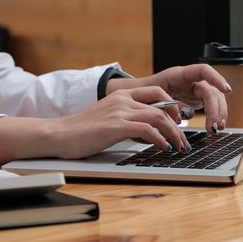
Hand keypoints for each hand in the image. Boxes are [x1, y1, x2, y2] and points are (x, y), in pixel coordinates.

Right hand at [46, 86, 188, 158]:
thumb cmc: (81, 131)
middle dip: (178, 124)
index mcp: (122, 95)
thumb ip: (129, 121)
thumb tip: (150, 134)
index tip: (179, 121)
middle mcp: (123, 100)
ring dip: (173, 133)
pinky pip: (147, 130)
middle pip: (162, 106)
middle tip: (184, 139)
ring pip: (159, 117)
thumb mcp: (109, 120)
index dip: (173, 106)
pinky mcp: (116, 126)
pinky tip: (164, 148)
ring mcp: (120, 111)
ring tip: (179, 146)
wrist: (58, 134)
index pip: (157, 92)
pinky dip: (160, 139)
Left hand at [107, 64, 231, 132]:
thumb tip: (174, 117)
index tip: (226, 90)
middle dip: (216, 108)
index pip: (203, 70)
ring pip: (215, 99)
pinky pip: (211, 106)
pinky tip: (214, 127)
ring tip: (216, 129)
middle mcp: (191, 80)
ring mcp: (195, 89)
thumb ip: (161, 104)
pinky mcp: (197, 99)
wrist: (140, 96)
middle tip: (215, 125)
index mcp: (179, 74)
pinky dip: (214, 117)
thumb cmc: (143, 93)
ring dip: (219, 114)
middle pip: (211, 90)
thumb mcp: (149, 96)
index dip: (216, 78)